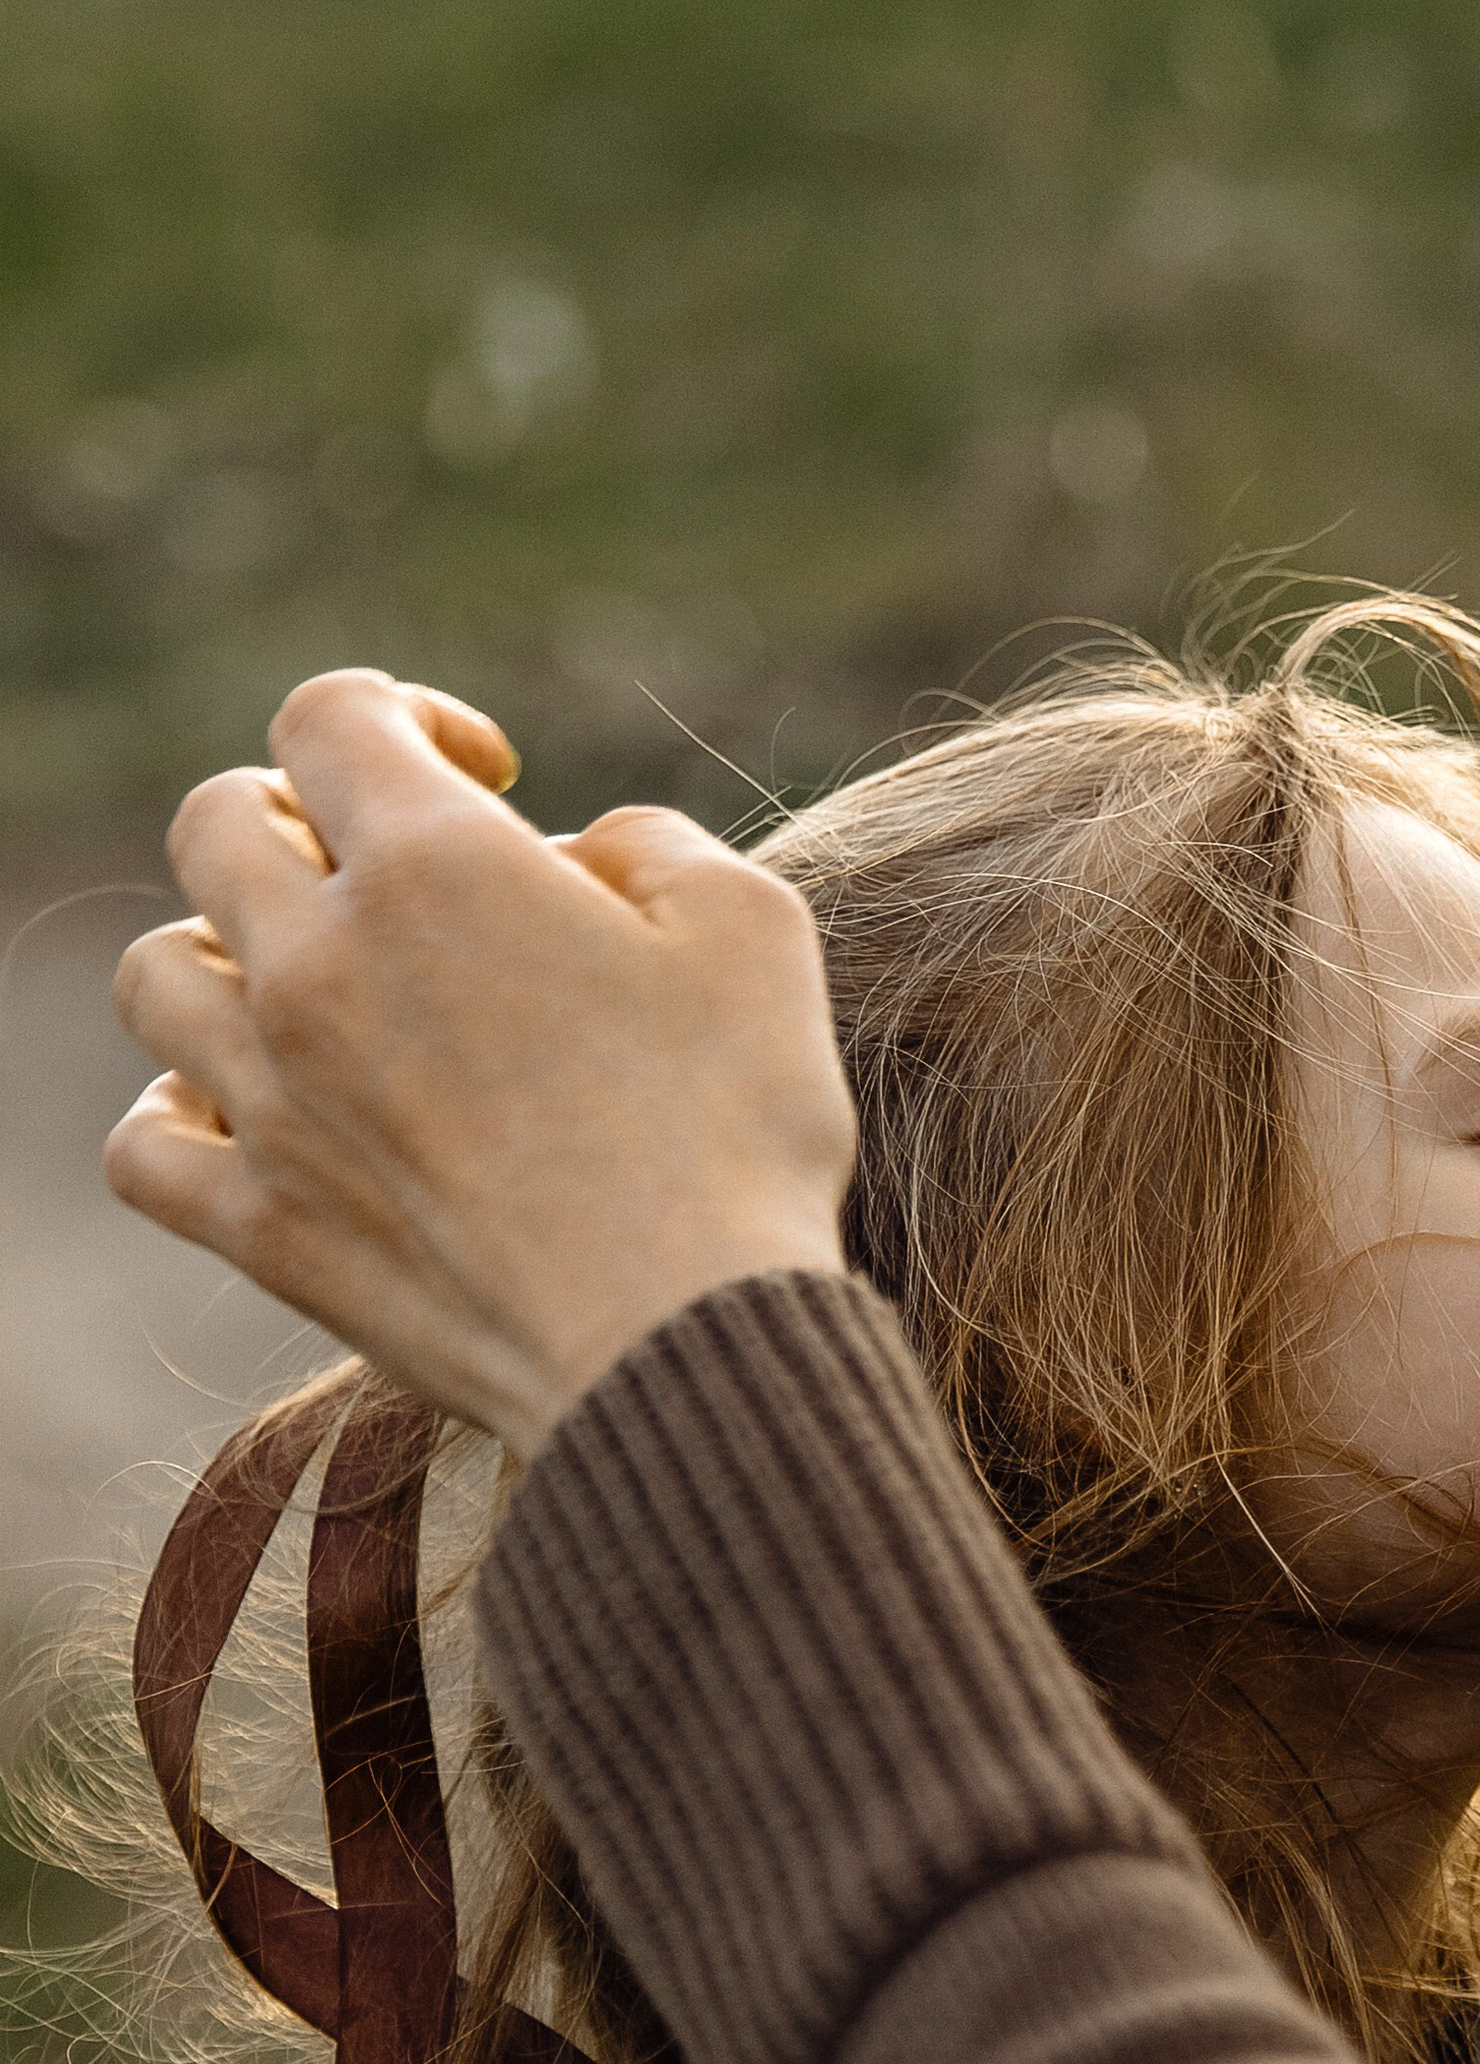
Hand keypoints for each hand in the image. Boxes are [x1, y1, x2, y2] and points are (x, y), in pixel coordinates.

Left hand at [107, 672, 857, 1452]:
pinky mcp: (266, 1231)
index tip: (487, 779)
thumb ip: (650, 842)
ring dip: (221, 959)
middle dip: (300, 821)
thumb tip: (580, 852)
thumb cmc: (738, 1138)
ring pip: (155, 975)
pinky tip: (250, 1119)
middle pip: (215, 825)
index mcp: (435, 868)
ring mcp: (274, 1104)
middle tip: (390, 882)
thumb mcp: (753, 932)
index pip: (330, 715)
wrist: (684, 1348)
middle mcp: (320, 968)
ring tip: (312, 997)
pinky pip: (143, 1149)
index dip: (408, 716)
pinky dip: (175, 1118)